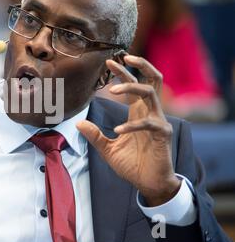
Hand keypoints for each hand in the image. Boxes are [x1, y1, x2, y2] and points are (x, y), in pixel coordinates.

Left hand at [77, 55, 179, 205]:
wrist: (148, 184)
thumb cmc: (132, 165)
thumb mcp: (108, 149)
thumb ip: (95, 135)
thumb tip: (79, 122)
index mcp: (138, 112)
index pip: (134, 83)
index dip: (123, 71)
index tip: (108, 61)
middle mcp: (150, 112)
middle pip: (152, 79)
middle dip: (139, 64)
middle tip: (121, 57)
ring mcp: (158, 121)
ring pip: (150, 92)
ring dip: (130, 87)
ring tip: (112, 89)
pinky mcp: (163, 134)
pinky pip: (148, 122)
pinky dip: (131, 125)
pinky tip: (117, 131)